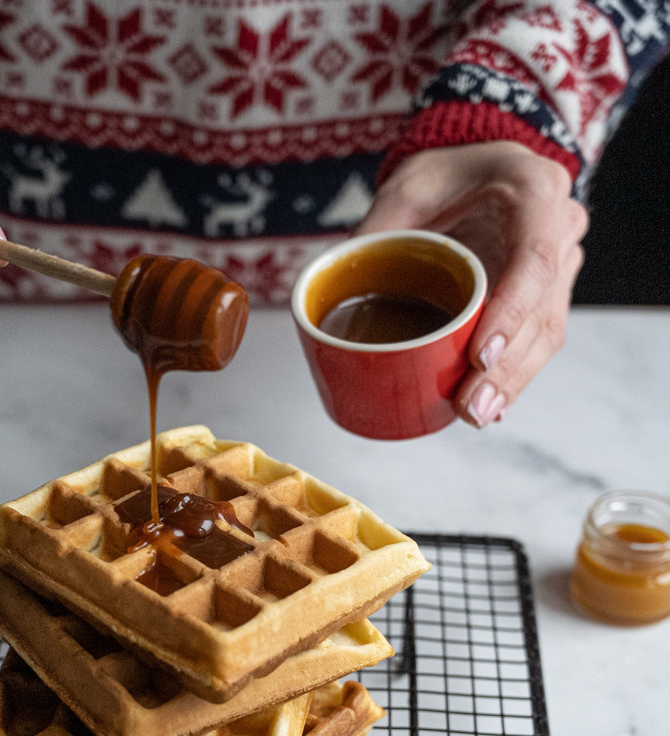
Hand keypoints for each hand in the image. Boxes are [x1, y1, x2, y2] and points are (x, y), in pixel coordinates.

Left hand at [356, 142, 588, 426]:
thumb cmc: (446, 172)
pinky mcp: (547, 293)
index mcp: (535, 190)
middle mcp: (560, 227)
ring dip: (512, 382)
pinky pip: (537, 339)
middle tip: (468, 407)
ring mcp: (560, 263)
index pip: (534, 260)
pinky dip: (512, 375)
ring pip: (546, 334)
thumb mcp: (407, 188)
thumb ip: (378, 230)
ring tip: (474, 415)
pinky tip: (489, 406)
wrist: (479, 164)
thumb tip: (331, 284)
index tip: (479, 357)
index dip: (511, 314)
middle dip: (506, 368)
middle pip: (543, 311)